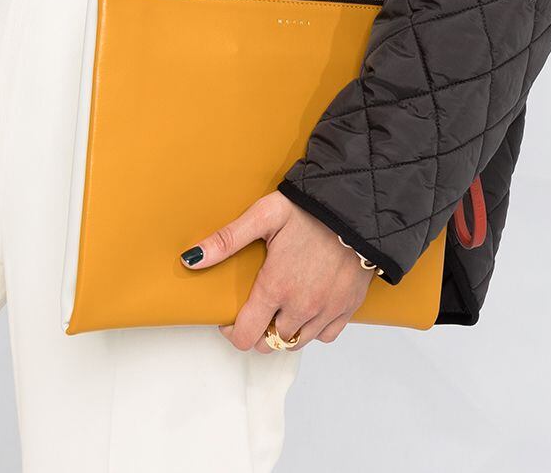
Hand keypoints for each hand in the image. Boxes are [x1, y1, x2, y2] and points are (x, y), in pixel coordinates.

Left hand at [179, 190, 376, 351]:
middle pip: (269, 344)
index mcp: (276, 287)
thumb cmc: (310, 209)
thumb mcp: (265, 215)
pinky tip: (310, 307)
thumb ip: (227, 239)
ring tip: (282, 307)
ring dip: (284, 331)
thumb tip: (191, 259)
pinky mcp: (347, 307)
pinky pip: (325, 335)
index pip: (245, 337)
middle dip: (258, 331)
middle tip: (257, 309)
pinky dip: (315, 328)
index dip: (232, 331)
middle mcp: (300, 306)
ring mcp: (326, 310)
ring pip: (296, 342)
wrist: (359, 206)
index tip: (231, 317)